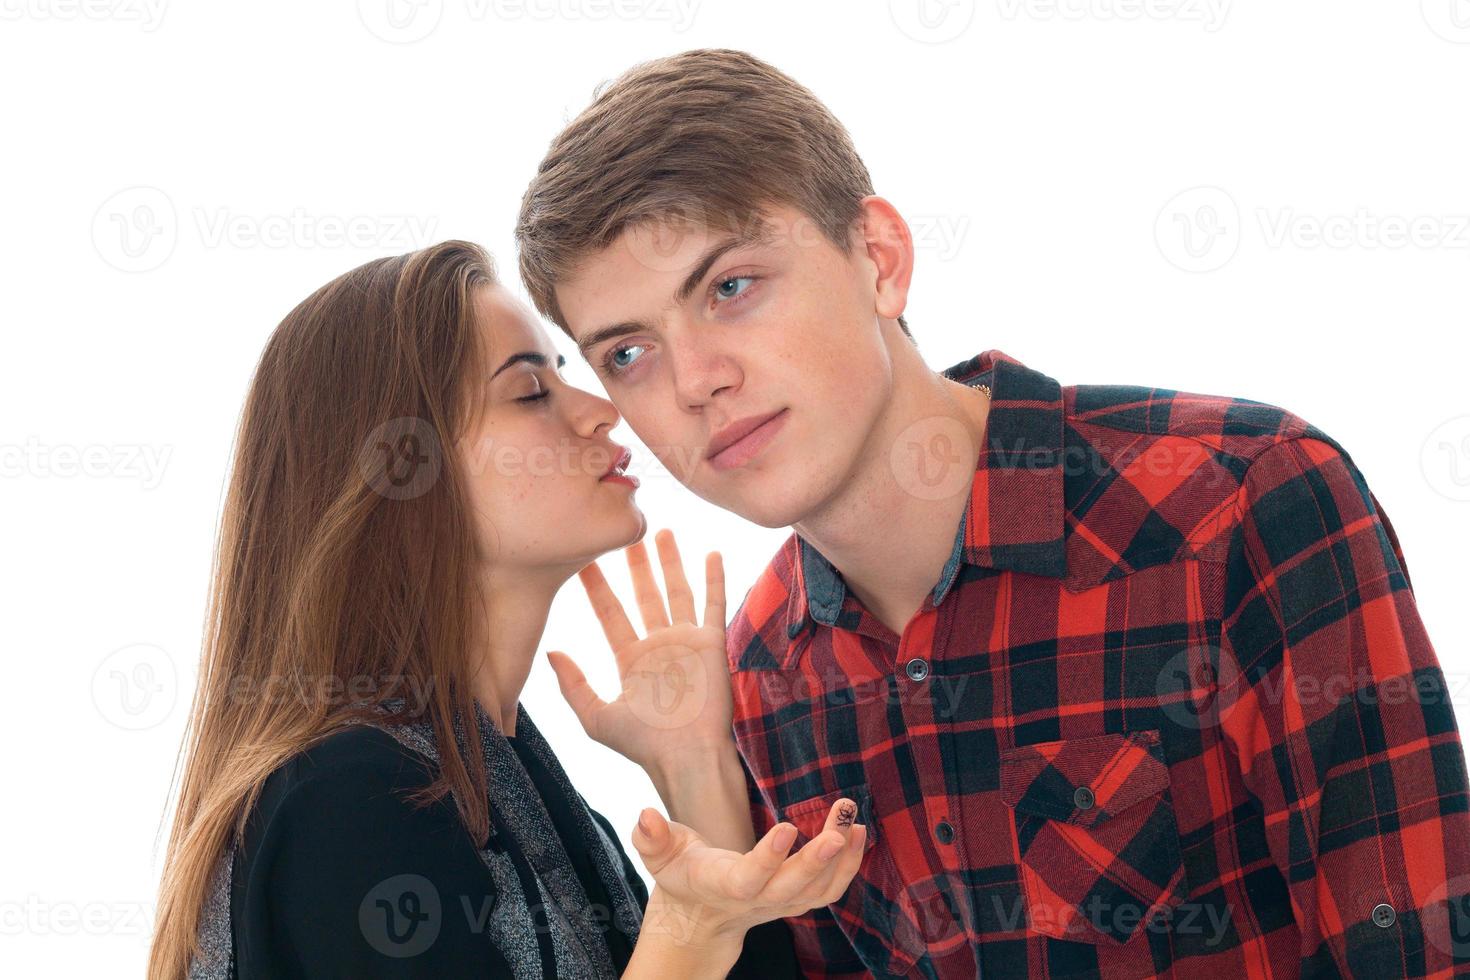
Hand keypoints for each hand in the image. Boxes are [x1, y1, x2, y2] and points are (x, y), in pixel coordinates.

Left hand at [547, 528, 734, 772]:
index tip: (584, 560)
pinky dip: (714, 579)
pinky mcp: (713, 644)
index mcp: (632, 660)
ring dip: (670, 562)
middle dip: (635, 565)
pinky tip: (710, 554)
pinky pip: (714, 604)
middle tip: (627, 533)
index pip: (610, 614)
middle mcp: (659, 646)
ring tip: (661, 531)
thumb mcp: (597, 716)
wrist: (687, 756)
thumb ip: (573, 685)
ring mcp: (687, 642)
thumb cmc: (643, 744)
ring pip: (676, 591)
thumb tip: (551, 651)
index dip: (597, 587)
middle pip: (644, 595)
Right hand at [630, 799, 867, 949]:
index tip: (788, 827)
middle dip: (818, 860)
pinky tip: (859, 833)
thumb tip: (645, 816)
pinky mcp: (798, 898)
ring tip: (853, 821)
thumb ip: (652, 838)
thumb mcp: (660, 855)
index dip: (769, 858)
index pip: (748, 878)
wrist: (700, 916)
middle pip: (792, 889)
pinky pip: (830, 890)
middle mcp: (757, 899)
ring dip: (842, 859)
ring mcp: (782, 902)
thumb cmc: (682, 875)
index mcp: (723, 885)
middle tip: (840, 825)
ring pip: (818, 891)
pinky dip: (849, 866)